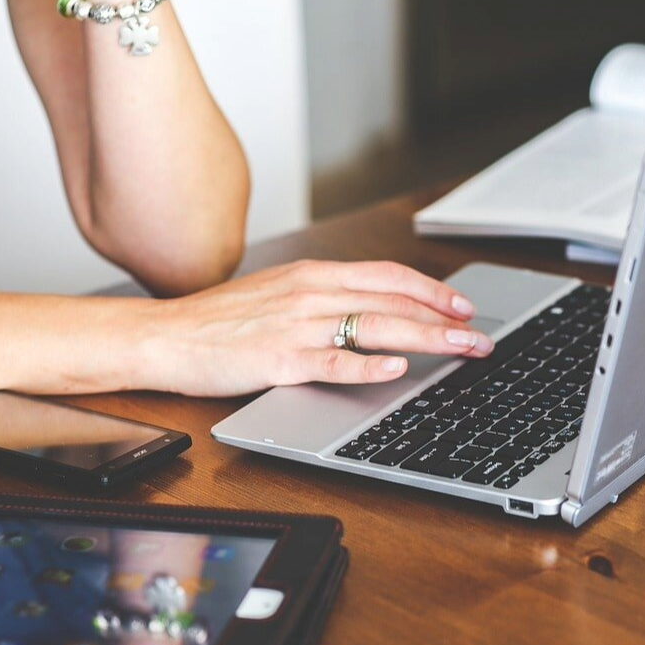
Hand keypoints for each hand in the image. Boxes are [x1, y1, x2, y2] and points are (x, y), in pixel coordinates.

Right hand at [136, 260, 493, 395]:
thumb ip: (325, 298)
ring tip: (460, 350)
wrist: (165, 336)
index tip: (463, 307)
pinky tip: (396, 370)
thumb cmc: (220, 321)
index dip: (432, 291)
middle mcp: (311, 293)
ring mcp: (296, 326)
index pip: (388, 276)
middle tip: (480, 338)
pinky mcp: (279, 360)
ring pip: (375, 327)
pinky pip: (332, 361)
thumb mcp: (279, 294)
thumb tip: (373, 310)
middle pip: (393, 301)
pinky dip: (368, 365)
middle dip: (445, 320)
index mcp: (313, 275)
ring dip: (426, 339)